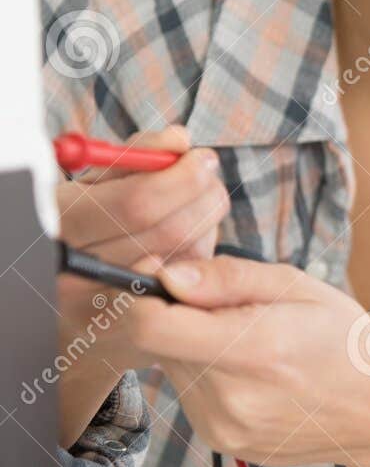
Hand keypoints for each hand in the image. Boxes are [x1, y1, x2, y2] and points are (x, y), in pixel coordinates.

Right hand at [56, 124, 229, 372]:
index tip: (201, 157)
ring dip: (206, 217)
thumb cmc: (92, 219)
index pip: (137, 204)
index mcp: (64, 224)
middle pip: (170, 230)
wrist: (74, 291)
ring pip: (189, 252)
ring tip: (200, 199)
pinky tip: (186, 238)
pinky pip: (193, 278)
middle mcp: (81, 272)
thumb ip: (137, 154)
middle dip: (202, 194)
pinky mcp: (142, 326)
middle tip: (210, 172)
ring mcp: (112, 305)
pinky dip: (200, 249)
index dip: (179, 178)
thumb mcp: (99, 181)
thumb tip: (179, 140)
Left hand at [126, 253, 369, 466]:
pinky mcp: (222, 442)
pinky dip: (207, 374)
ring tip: (247, 341)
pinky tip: (252, 372)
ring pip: (172, 368)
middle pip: (159, 343)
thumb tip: (167, 275)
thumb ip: (228, 278)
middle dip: (178, 315)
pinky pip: (190, 394)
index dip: (144, 294)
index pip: (150, 327)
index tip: (163, 275)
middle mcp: (232, 397)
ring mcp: (224, 427)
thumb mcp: (298, 287)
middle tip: (225, 306)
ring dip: (192, 346)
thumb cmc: (343, 339)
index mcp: (254, 349)